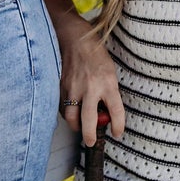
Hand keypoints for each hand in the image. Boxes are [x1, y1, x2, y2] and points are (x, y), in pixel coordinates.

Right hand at [58, 24, 125, 146]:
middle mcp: (90, 88)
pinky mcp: (61, 87)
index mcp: (107, 83)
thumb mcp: (110, 72)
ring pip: (71, 117)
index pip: (116, 111)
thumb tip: (106, 112)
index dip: (118, 126)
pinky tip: (72, 110)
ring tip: (79, 127)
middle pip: (88, 120)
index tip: (117, 133)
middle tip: (90, 142)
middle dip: (89, 136)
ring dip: (75, 126)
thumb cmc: (95, 54)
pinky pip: (63, 106)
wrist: (75, 38)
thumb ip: (109, 92)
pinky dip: (68, 112)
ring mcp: (73, 88)